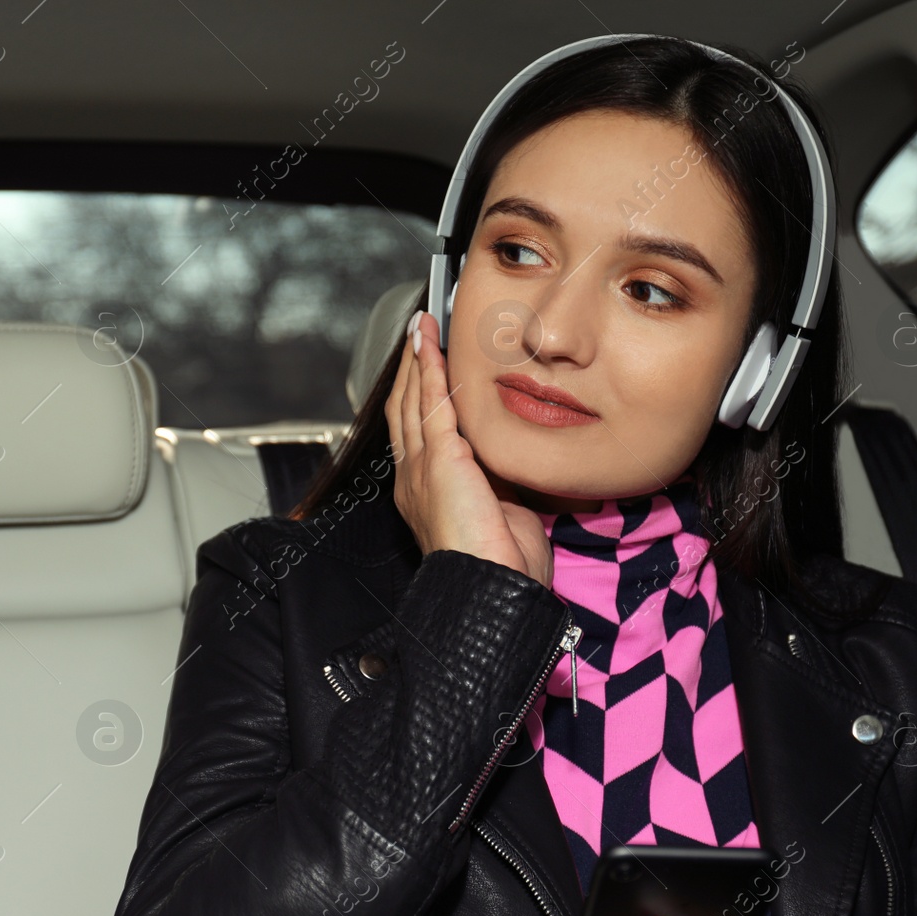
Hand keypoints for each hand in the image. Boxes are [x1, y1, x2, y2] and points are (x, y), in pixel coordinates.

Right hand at [386, 309, 553, 588]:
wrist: (490, 588)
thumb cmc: (500, 566)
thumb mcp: (502, 513)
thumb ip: (499, 481)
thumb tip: (512, 456)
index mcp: (425, 496)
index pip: (417, 436)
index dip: (418, 401)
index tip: (427, 373)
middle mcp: (414, 478)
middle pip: (404, 411)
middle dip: (409, 372)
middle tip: (418, 337)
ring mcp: (421, 466)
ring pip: (411, 399)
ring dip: (415, 360)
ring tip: (420, 327)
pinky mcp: (439, 456)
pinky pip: (429, 399)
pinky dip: (426, 364)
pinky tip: (427, 339)